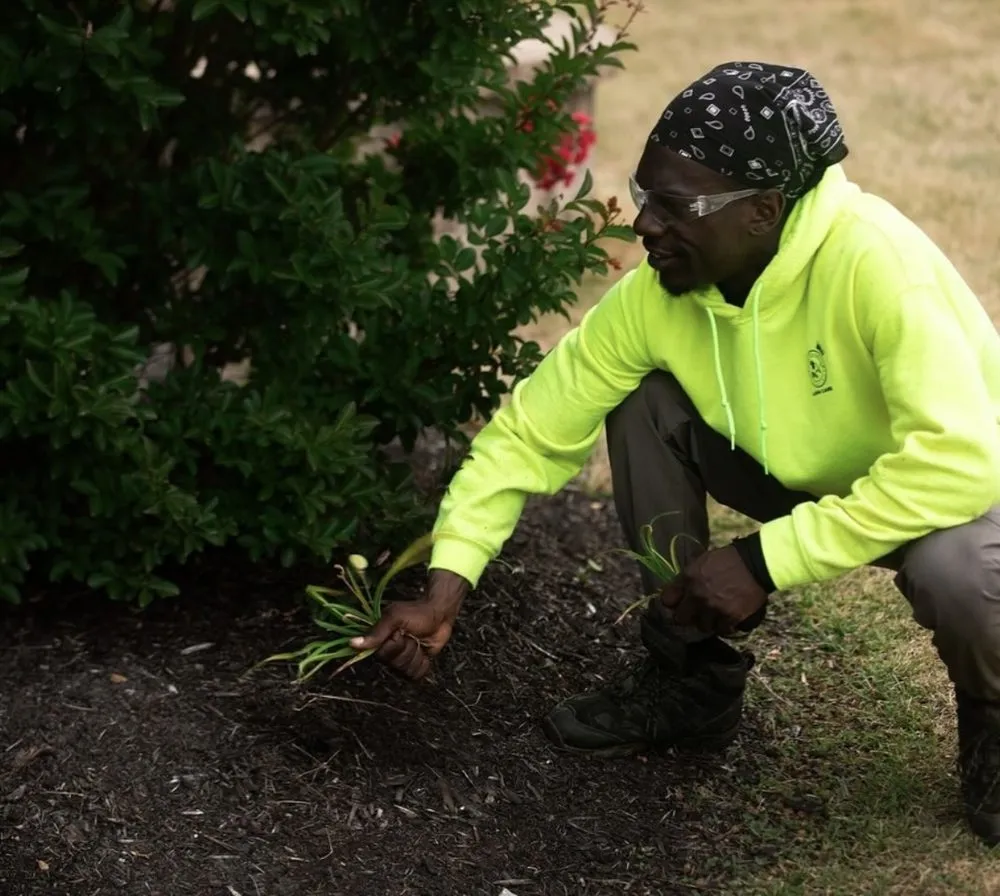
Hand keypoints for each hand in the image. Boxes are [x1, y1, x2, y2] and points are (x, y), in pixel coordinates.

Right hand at [350, 569, 468, 679]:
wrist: (440, 615)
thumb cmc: (416, 612)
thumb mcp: (395, 617)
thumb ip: (376, 632)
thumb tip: (352, 644)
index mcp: (381, 640)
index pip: (382, 655)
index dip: (394, 645)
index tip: (400, 633)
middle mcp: (389, 652)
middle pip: (395, 664)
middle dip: (407, 649)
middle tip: (411, 635)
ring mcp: (403, 660)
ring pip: (406, 670)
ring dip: (416, 655)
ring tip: (419, 641)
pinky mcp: (415, 665)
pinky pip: (417, 675)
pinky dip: (424, 662)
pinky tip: (425, 651)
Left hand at [660, 545, 767, 635]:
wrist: (755, 564)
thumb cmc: (728, 559)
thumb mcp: (702, 561)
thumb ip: (688, 576)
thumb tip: (679, 589)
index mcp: (688, 579)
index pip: (667, 599)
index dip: (671, 603)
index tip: (676, 605)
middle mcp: (697, 596)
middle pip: (681, 618)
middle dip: (687, 616)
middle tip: (695, 614)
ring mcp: (713, 608)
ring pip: (702, 626)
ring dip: (708, 622)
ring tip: (715, 616)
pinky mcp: (729, 618)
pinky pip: (721, 630)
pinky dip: (724, 626)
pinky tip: (728, 619)